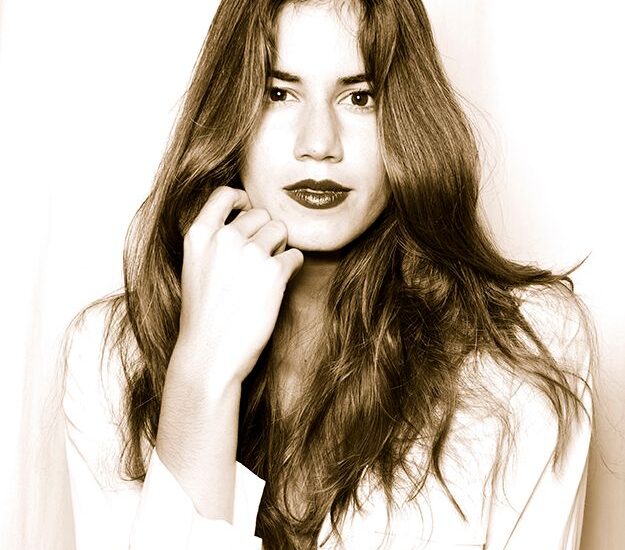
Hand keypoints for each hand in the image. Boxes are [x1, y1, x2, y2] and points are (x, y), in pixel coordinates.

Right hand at [172, 185, 302, 387]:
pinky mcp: (273, 272)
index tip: (248, 212)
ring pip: (281, 229)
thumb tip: (246, 218)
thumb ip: (214, 241)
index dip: (242, 200)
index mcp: (198, 235)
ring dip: (280, 247)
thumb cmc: (203, 317)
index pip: (224, 194)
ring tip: (266, 274)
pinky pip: (295, 255)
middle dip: (265, 232)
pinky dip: (292, 268)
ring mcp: (249, 253)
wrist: (209, 354)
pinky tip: (277, 286)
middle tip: (259, 260)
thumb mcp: (195, 268)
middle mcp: (224, 238)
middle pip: (261, 213)